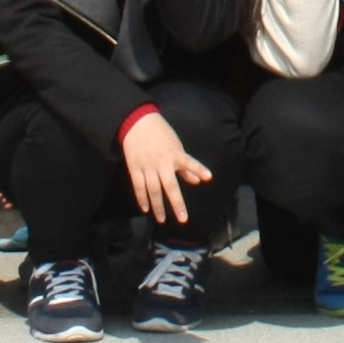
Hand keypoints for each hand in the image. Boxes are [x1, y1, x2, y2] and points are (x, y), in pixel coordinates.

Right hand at [120, 110, 213, 228]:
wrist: (137, 122)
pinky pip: (138, 186)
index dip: (198, 169)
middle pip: (170, 186)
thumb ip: (185, 167)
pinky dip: (141, 198)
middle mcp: (162, 162)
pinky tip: (145, 209)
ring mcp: (147, 166)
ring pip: (153, 190)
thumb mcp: (176, 146)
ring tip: (161, 219)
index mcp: (175, 154)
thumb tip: (197, 182)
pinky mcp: (135, 168)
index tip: (208, 177)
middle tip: (183, 219)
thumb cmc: (161, 135)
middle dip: (177, 203)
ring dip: (158, 206)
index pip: (189, 162)